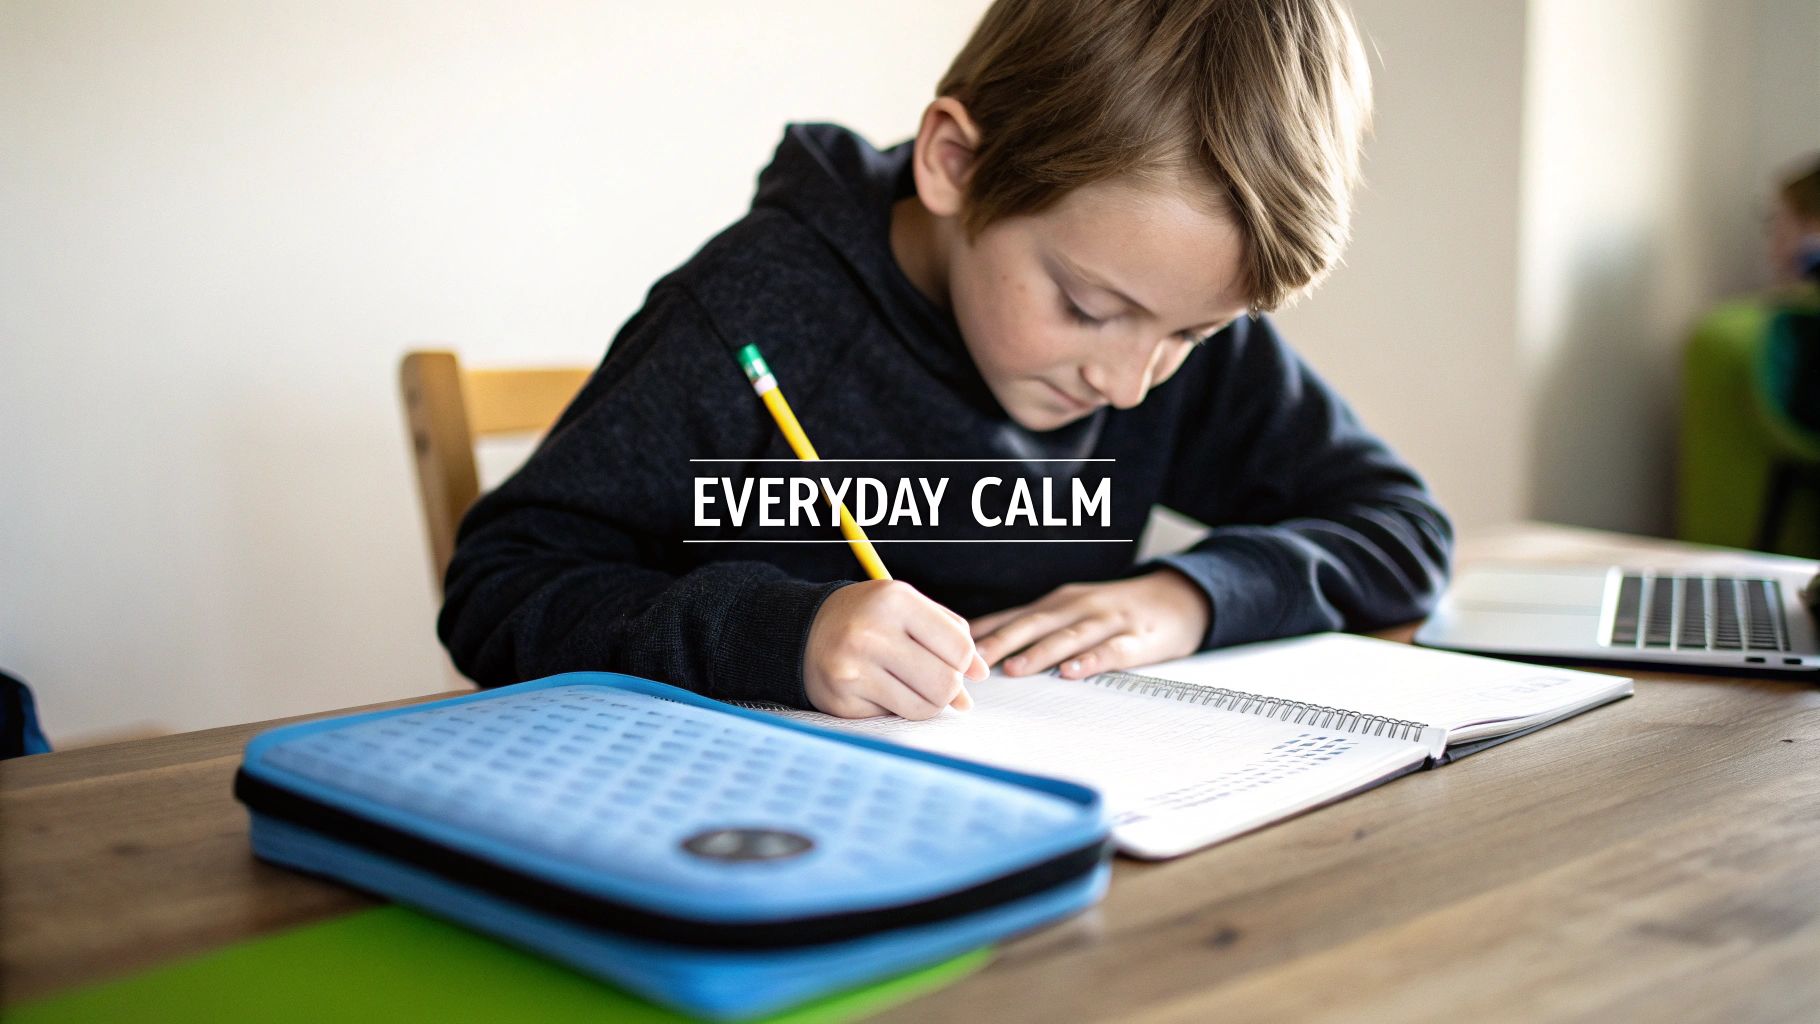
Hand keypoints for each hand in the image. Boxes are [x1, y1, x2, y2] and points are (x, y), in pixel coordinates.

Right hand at [804, 580, 988, 719]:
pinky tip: (881, 689)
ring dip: (927, 702)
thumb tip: (981, 675)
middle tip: (938, 681)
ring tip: (911, 685)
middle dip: (950, 688)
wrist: (804, 631)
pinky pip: (894, 717)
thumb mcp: (909, 607)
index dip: (967, 663)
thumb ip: (950, 633)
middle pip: (945, 683)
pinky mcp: (842, 699)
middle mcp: (871, 633)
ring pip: (924, 707)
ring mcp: (853, 669)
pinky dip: (897, 708)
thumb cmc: (870, 617)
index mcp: (894, 600)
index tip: (960, 665)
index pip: (959, 647)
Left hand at [969, 570, 1211, 678]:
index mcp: (1057, 604)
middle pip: (1032, 625)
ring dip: (1039, 652)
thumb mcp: (1070, 610)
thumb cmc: (1114, 610)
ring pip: (1068, 637)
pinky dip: (1090, 661)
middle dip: (999, 642)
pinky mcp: (1136, 639)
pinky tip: (1072, 673)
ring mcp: (1107, 621)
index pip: (1013, 617)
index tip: (951, 649)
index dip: (983, 633)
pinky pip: (1111, 651)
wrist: (1177, 597)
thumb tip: (977, 642)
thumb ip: (1031, 626)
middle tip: (970, 662)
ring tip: (1014, 669)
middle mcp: (1077, 607)